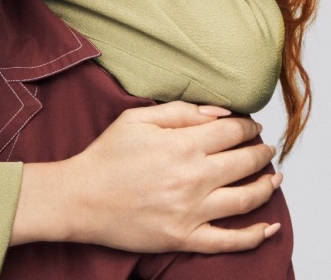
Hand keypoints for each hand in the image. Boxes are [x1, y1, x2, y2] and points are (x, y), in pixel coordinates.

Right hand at [11, 102, 279, 252]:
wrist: (79, 198)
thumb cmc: (104, 157)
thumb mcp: (135, 119)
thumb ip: (178, 111)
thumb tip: (217, 113)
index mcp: (181, 145)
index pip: (232, 131)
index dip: (247, 126)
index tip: (250, 126)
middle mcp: (193, 177)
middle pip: (246, 162)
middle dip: (261, 152)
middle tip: (264, 149)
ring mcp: (191, 210)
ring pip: (247, 198)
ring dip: (267, 185)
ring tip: (273, 178)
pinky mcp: (184, 236)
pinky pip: (231, 240)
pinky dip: (256, 235)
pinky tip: (269, 226)